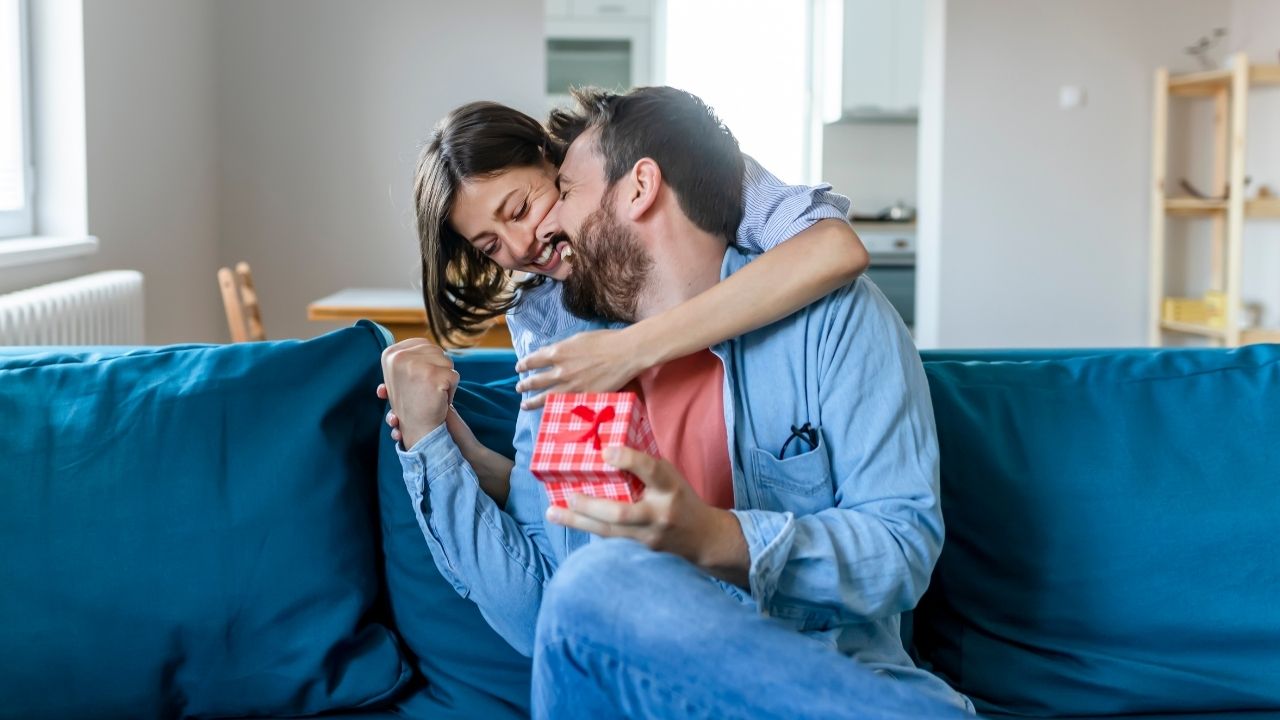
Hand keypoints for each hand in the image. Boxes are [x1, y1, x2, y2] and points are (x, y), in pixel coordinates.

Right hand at [379, 339, 458, 449]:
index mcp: (390, 354)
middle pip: (437, 352)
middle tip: (427, 389)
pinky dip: (452, 390)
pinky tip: (440, 400)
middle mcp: (399, 357)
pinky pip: (454, 376)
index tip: (422, 379)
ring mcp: (415, 366)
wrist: (418, 430)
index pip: (424, 344)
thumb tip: (420, 346)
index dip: (431, 361)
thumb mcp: (403, 375)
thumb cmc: (413, 402)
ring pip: (447, 362)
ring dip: (446, 379)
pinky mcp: (432, 376)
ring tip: (432, 394)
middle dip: (439, 370)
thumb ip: (410, 357)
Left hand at [514, 328, 652, 409]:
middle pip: (535, 381)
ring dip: (532, 401)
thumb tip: (549, 353)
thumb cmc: (606, 341)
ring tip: (525, 404)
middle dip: (524, 385)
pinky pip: (564, 406)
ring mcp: (571, 386)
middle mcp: (560, 370)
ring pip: (545, 397)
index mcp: (558, 352)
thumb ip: (561, 348)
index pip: (533, 360)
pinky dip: (554, 409)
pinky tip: (549, 412)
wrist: (625, 353)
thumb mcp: (578, 339)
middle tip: (519, 388)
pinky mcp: (583, 397)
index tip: (519, 368)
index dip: (523, 365)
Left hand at [545, 446, 748, 584]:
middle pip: (622, 513)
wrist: (703, 538)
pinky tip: (569, 520)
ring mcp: (649, 536)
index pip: (651, 471)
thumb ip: (644, 468)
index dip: (629, 460)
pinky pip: (610, 539)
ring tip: (553, 512)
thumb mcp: (670, 477)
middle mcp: (660, 513)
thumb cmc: (679, 498)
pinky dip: (588, 528)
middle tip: (570, 495)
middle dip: (591, 505)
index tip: (606, 451)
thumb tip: (605, 451)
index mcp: (670, 487)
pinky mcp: (641, 551)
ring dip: (578, 521)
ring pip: (609, 531)